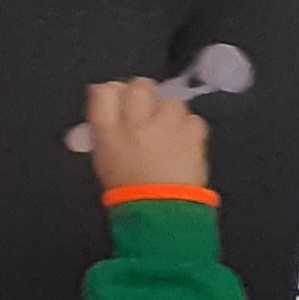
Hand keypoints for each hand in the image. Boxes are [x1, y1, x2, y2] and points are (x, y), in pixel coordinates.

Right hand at [80, 81, 209, 194]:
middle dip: (147, 94)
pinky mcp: (192, 136)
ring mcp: (165, 128)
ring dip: (172, 113)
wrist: (160, 213)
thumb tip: (103, 102)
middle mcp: (134, 124)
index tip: (123, 100)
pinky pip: (195, 120)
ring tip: (170, 134)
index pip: (105, 90)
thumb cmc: (130, 191)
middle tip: (151, 113)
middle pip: (140, 86)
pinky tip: (185, 144)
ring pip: (172, 101)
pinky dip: (192, 129)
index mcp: (106, 130)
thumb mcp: (104, 157)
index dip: (116, 92)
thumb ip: (103, 126)